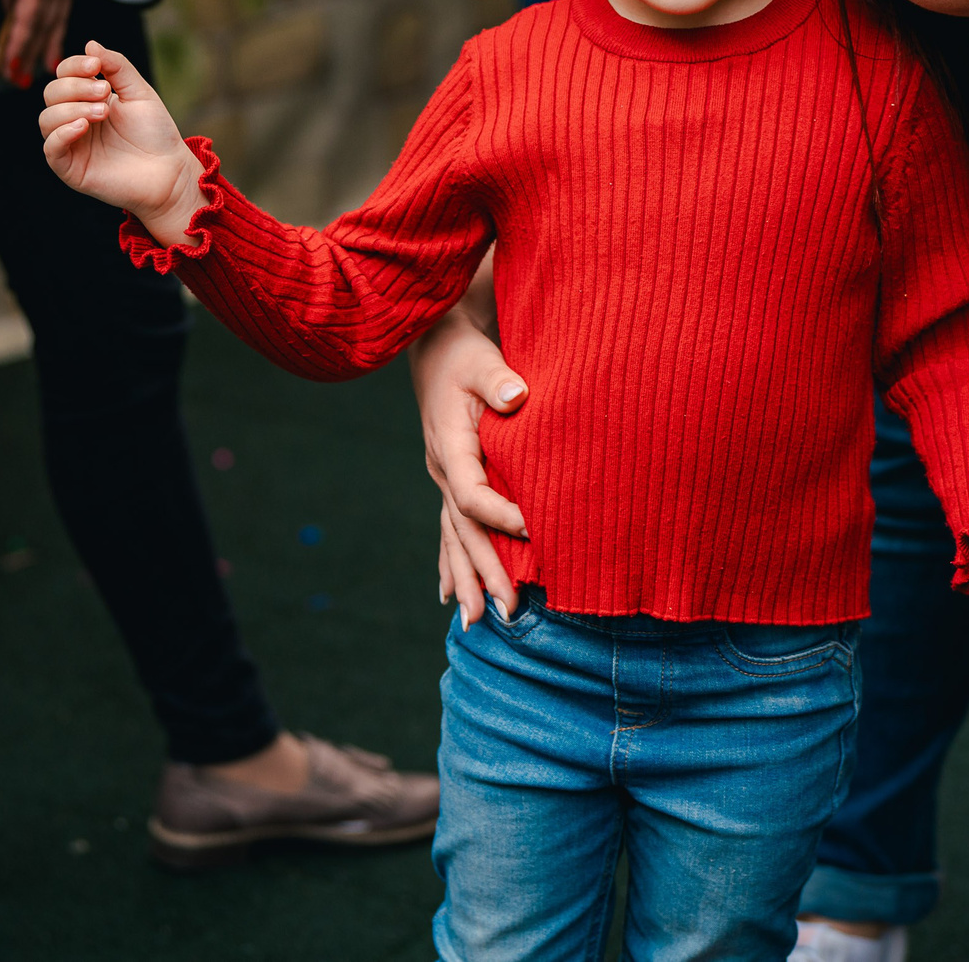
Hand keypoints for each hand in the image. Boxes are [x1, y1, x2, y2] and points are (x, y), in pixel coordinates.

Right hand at [0, 0, 73, 90]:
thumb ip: (19, 3)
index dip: (53, 44)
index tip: (50, 66)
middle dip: (38, 56)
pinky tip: (10, 60)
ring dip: (25, 55)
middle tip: (25, 81)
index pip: (58, 19)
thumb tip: (17, 30)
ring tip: (14, 77)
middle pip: (51, 27)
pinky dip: (18, 43)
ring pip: (40, 28)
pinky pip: (28, 20)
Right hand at [39, 42, 202, 238]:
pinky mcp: (71, 169)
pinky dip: (61, 133)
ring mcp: (71, 145)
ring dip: (71, 108)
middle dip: (75, 87)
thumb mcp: (138, 91)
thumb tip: (90, 44)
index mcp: (88, 100)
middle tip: (104, 92)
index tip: (95, 66)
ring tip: (102, 112)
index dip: (73, 66)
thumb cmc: (156, 133)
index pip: (63, 75)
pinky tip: (83, 126)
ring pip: (46, 119)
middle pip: (51, 94)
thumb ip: (116, 66)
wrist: (169, 171)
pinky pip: (50, 149)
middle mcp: (75, 120)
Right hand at [410, 298, 526, 626]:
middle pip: (462, 530)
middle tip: (506, 612)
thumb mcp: (482, 358)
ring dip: (466, 579)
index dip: (500, 514)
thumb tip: (517, 396)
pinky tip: (451, 595)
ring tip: (474, 622)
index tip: (534, 528)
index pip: (471, 493)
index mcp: (449, 445)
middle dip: (483, 573)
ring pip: (454, 538)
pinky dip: (452, 563)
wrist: (435, 346)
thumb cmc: (464, 353)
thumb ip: (499, 378)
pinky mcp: (451, 479)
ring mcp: (443, 478)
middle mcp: (442, 469)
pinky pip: (451, 530)